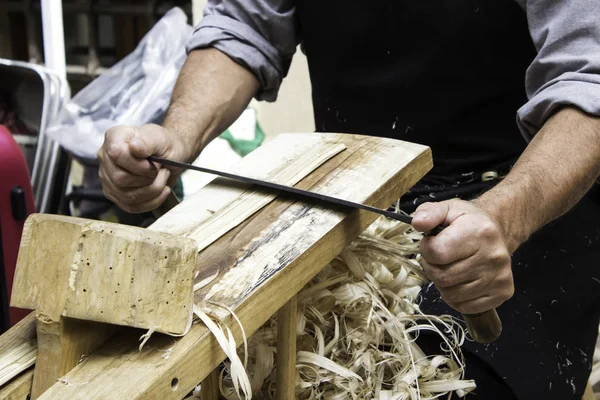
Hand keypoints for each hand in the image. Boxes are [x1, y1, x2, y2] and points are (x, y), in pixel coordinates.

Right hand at [97, 124, 188, 212]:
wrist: (170, 156)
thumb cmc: (164, 144)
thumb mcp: (160, 138)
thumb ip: (147, 142)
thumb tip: (134, 147)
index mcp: (114, 137)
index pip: (116, 154)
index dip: (139, 164)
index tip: (155, 163)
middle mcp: (105, 157)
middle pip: (120, 179)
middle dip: (148, 179)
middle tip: (161, 170)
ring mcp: (108, 177)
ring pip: (127, 196)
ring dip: (153, 190)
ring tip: (163, 178)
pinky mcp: (115, 194)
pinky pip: (131, 207)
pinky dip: (152, 202)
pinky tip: (162, 190)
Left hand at [411, 199, 513, 314]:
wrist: (497, 231)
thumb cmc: (466, 221)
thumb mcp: (447, 208)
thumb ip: (428, 213)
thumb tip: (417, 222)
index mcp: (479, 232)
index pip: (437, 252)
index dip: (426, 249)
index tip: (431, 242)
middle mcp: (493, 256)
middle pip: (442, 277)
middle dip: (432, 268)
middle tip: (438, 258)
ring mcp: (500, 277)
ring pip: (452, 295)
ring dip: (443, 284)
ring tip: (450, 267)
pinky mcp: (503, 292)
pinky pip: (465, 306)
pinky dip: (456, 297)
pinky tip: (461, 280)